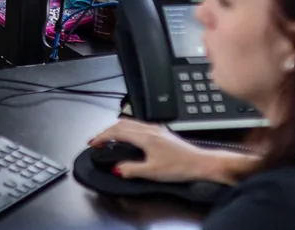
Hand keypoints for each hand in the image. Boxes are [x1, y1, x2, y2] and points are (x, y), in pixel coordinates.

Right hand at [88, 118, 247, 183]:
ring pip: (130, 123)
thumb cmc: (180, 167)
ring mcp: (156, 129)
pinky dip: (126, 130)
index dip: (102, 137)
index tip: (94, 143)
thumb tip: (117, 168)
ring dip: (116, 129)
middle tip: (98, 141)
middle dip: (106, 131)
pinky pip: (138, 126)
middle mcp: (150, 129)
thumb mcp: (152, 172)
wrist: (201, 163)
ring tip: (109, 138)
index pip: (117, 132)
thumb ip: (131, 169)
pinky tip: (128, 138)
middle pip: (121, 124)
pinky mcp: (162, 133)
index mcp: (145, 137)